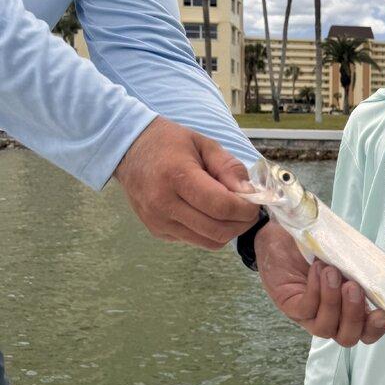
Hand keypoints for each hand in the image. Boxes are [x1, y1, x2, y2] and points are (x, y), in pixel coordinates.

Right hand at [113, 116, 258, 248]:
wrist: (128, 151)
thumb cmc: (169, 143)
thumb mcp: (204, 144)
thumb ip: (229, 168)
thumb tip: (249, 194)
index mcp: (177, 176)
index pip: (220, 206)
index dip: (245, 210)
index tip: (255, 203)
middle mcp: (163, 204)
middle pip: (216, 230)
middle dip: (242, 224)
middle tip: (249, 211)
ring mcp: (158, 221)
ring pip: (208, 242)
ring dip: (228, 231)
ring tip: (232, 213)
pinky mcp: (157, 231)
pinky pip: (194, 240)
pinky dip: (209, 232)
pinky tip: (209, 214)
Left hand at [254, 220, 384, 345]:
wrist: (283, 235)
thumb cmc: (318, 246)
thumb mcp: (344, 255)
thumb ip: (363, 266)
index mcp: (350, 308)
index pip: (366, 331)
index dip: (375, 328)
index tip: (381, 313)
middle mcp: (331, 317)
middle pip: (347, 337)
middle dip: (354, 315)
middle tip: (352, 287)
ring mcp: (308, 315)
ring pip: (325, 328)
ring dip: (332, 300)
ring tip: (331, 272)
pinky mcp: (290, 306)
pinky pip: (305, 309)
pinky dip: (314, 290)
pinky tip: (316, 270)